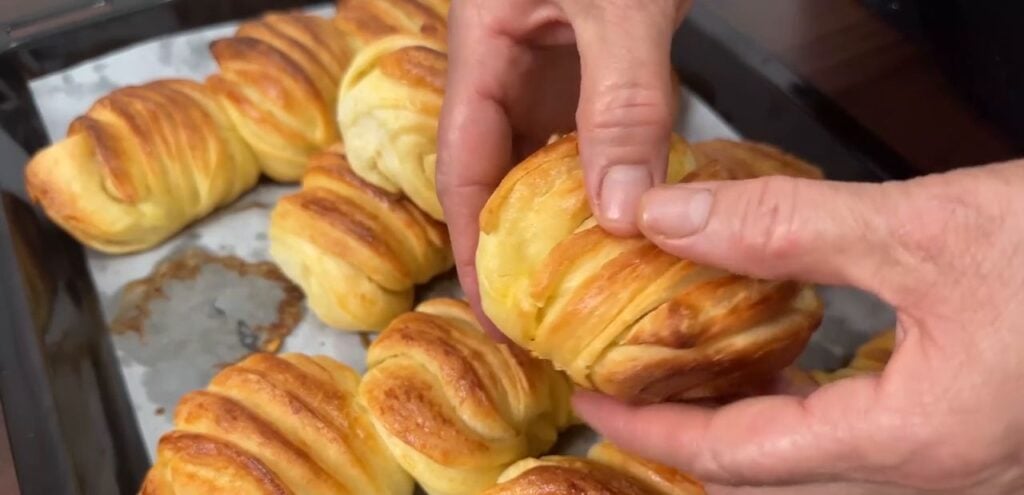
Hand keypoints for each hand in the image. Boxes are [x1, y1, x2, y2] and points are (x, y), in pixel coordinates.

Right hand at [436, 0, 690, 335]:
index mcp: (482, 50)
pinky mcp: (603, 58)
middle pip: (503, 175)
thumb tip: (620, 212)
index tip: (495, 316)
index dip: (472, 250)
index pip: (461, 170)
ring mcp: (558, 64)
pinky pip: (603, 132)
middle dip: (524, 247)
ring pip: (556, 158)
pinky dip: (620, 175)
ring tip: (597, 284)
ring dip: (577, 215)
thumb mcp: (620, 9)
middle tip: (553, 320)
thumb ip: (621, 101)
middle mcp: (510, 65)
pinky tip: (642, 215)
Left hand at [572, 160, 1023, 493]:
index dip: (656, 432)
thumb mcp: (929, 228)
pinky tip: (801, 366)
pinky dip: (816, 413)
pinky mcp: (987, 437)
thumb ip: (789, 229)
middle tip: (635, 388)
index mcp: (919, 443)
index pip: (741, 460)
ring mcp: (969, 466)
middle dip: (694, 437)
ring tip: (701, 374)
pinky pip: (875, 446)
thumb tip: (672, 218)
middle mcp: (943, 475)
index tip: (597, 402)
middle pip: (775, 479)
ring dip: (755, 427)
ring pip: (825, 468)